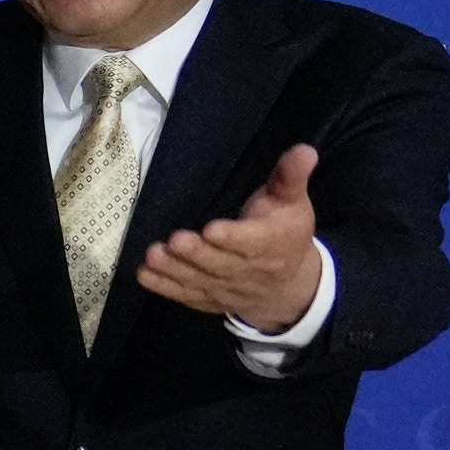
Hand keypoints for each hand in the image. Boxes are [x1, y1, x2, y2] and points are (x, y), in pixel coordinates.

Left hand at [137, 143, 321, 331]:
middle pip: (220, 264)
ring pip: (199, 281)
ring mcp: (227, 289)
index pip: (251, 242)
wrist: (286, 288)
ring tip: (152, 255)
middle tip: (174, 240)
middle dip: (196, 254)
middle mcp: (249, 271)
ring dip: (174, 270)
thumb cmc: (285, 233)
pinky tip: (144, 275)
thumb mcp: (293, 202)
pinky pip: (186, 295)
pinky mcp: (209, 300)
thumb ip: (291, 176)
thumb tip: (305, 149)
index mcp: (272, 244)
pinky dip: (164, 287)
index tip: (211, 229)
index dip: (232, 238)